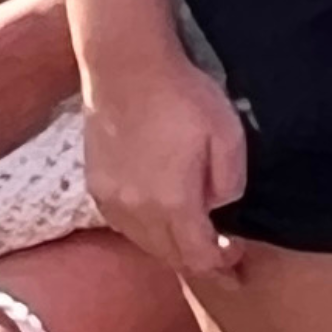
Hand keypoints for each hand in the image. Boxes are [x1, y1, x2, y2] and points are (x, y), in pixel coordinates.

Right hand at [71, 35, 246, 284]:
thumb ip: (229, 183)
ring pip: (144, 242)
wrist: (126, 66)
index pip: (198, 256)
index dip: (220, 265)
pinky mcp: (95, 184)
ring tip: (191, 239)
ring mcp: (111, 199)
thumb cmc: (182, 96)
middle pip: (170, 256)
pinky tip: (157, 219)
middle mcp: (136, 210)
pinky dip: (144, 231)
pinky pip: (122, 224)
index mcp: (173, 202)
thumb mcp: (228, 135)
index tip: (236, 256)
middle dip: (197, 261)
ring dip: (170, 247)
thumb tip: (218, 207)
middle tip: (220, 258)